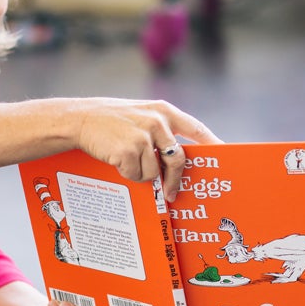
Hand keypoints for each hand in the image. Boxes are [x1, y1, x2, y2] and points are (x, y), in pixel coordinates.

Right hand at [73, 99, 220, 200]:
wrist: (80, 119)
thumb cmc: (110, 120)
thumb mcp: (140, 115)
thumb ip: (160, 130)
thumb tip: (176, 158)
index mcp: (163, 111)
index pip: (195, 128)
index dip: (211, 142)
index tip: (224, 154)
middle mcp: (157, 121)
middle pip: (178, 159)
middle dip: (175, 180)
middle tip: (173, 194)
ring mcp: (143, 135)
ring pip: (154, 172)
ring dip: (141, 174)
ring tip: (126, 160)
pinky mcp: (129, 150)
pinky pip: (136, 175)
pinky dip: (127, 174)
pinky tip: (116, 160)